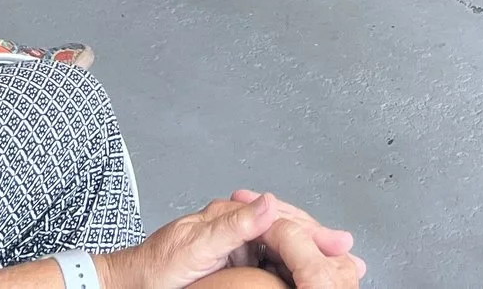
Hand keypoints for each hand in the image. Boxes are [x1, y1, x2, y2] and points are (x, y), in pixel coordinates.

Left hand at [104, 194, 359, 288]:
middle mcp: (236, 224)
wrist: (133, 284)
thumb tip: (270, 202)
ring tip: (340, 258)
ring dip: (312, 248)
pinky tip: (308, 269)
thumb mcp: (195, 247)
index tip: (337, 243)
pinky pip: (272, 257)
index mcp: (229, 215)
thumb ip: (233, 226)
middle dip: (320, 236)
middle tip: (349, 250)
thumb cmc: (156, 268)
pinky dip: (294, 261)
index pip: (281, 219)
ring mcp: (237, 241)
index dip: (311, 231)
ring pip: (284, 240)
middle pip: (288, 225)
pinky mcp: (235, 259)